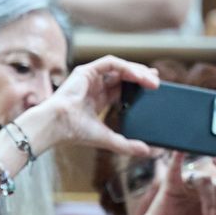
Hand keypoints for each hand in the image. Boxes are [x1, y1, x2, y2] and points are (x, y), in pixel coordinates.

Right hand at [26, 56, 159, 155]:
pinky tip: (138, 75)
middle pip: (123, 75)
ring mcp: (89, 77)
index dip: (138, 87)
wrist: (57, 125)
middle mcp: (93, 85)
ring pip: (119, 67)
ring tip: (152, 81)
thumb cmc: (74, 132)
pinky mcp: (86, 70)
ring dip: (137, 71)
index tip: (154, 89)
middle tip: (158, 83)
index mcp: (97, 99)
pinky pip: (111, 63)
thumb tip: (148, 151)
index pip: (122, 88)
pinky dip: (126, 67)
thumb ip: (127, 145)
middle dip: (141, 76)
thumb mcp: (107, 138)